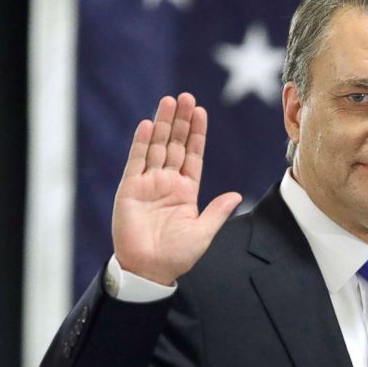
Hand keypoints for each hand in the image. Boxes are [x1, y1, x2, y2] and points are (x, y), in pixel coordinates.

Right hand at [111, 93, 241, 283]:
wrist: (149, 269)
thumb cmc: (177, 255)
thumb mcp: (204, 232)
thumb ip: (217, 211)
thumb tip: (237, 195)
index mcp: (187, 191)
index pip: (193, 155)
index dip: (196, 134)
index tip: (201, 112)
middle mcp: (167, 183)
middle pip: (175, 144)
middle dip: (181, 121)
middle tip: (186, 97)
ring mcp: (148, 184)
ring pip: (157, 147)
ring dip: (162, 124)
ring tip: (169, 101)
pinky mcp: (130, 189)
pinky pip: (136, 162)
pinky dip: (141, 143)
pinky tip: (147, 125)